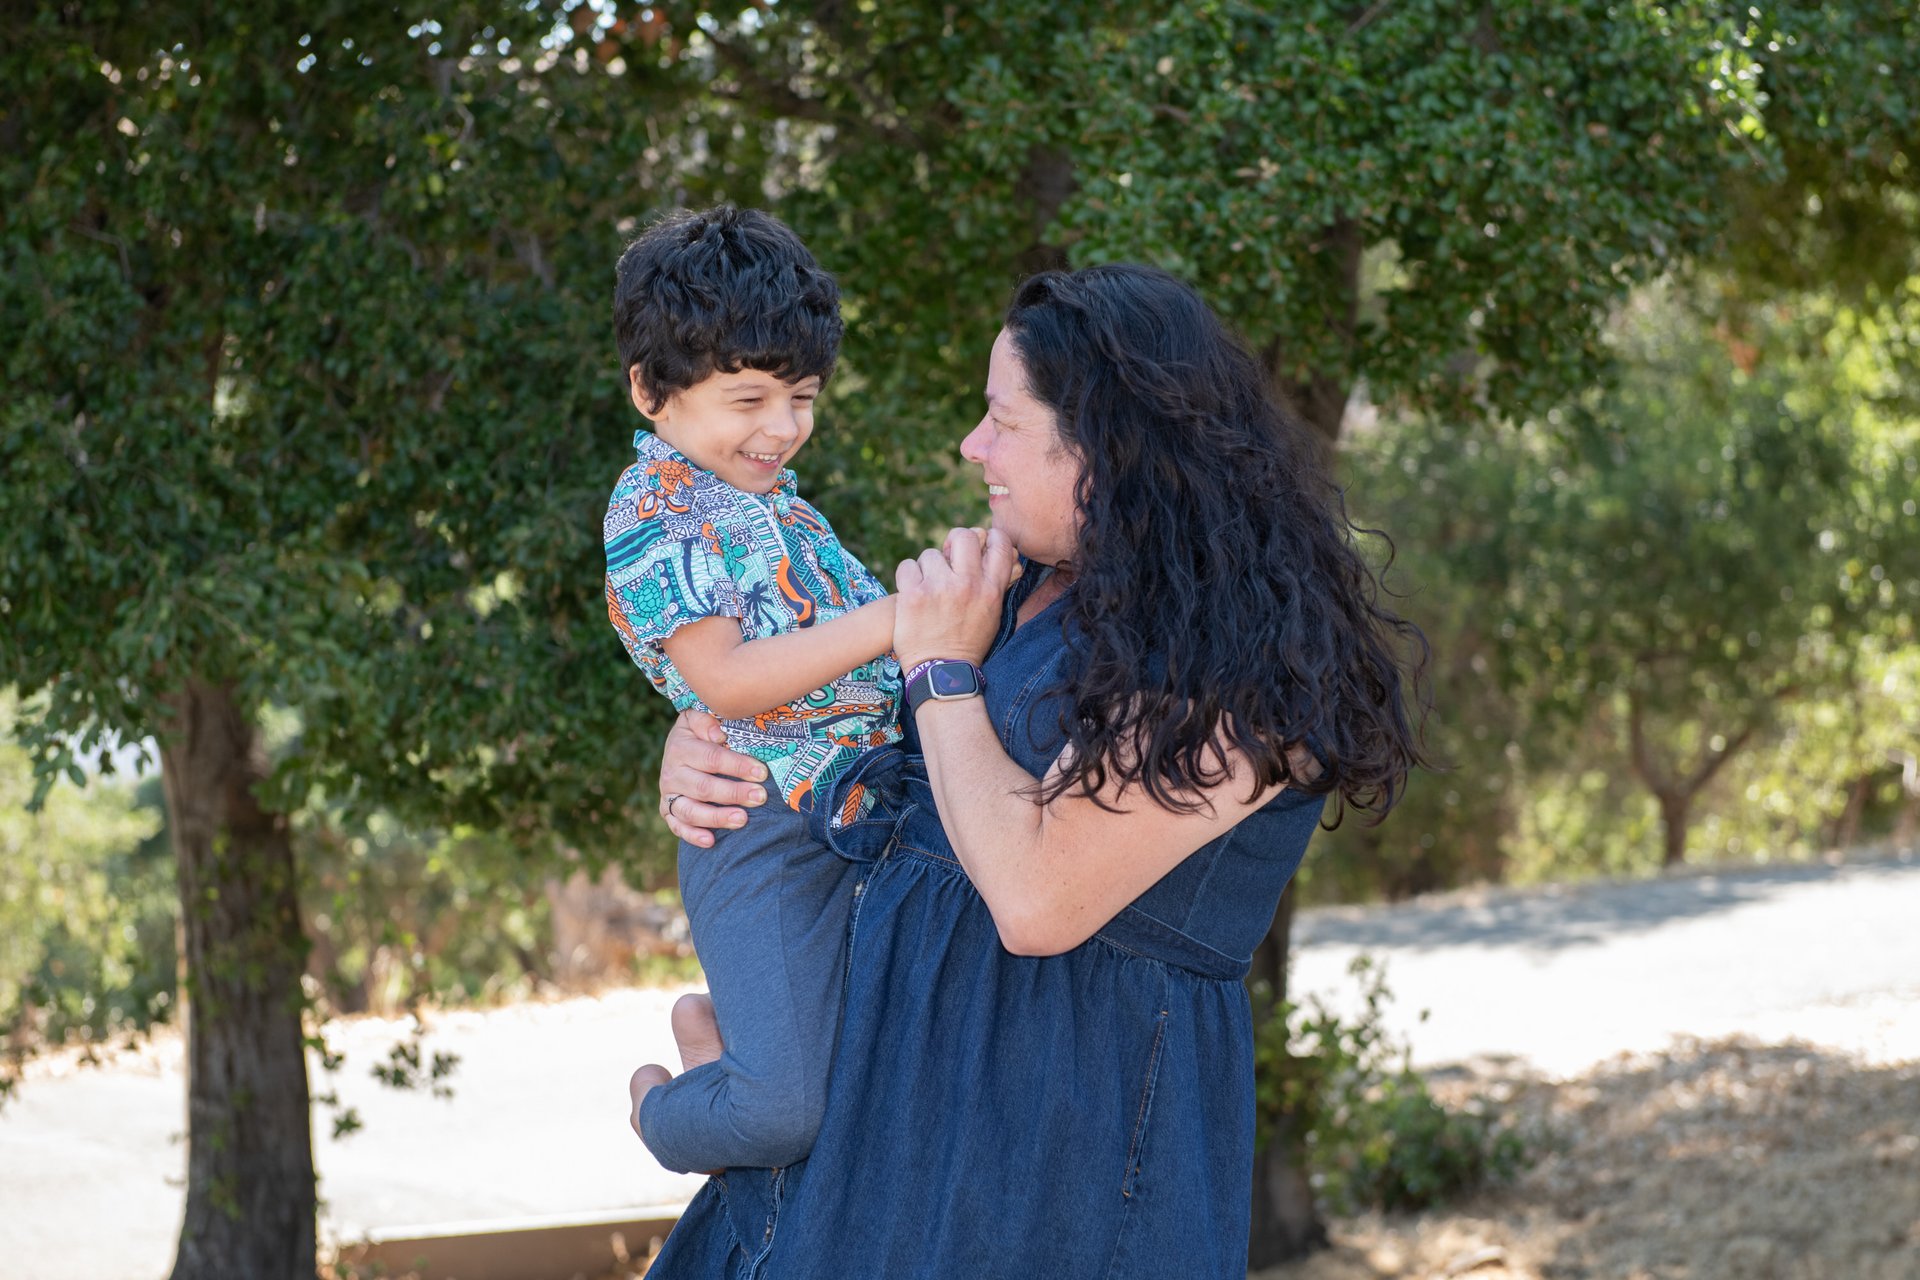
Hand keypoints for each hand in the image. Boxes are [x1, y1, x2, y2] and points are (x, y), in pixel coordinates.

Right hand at [658, 710, 767, 847]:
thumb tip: (719, 734)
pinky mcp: (667, 811)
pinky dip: (692, 836)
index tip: (761, 772)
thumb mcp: (698, 718)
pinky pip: (677, 827)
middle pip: (704, 787)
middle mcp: (671, 773)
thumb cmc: (699, 734)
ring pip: (690, 811)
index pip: (711, 758)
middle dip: (734, 793)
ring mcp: (668, 795)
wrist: (677, 747)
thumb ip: (706, 721)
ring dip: (717, 817)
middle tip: (760, 797)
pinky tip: (711, 841)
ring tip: (742, 819)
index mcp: (680, 748)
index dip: (737, 765)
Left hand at [894, 526, 1020, 669]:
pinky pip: (907, 566)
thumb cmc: (968, 644)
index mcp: (992, 589)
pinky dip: (908, 577)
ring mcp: (939, 588)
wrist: (942, 674)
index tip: (980, 542)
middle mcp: (968, 584)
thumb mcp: (992, 614)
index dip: (989, 537)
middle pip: (962, 536)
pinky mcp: (912, 595)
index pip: (1001, 543)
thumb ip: (993, 583)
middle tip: (948, 558)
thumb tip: (990, 551)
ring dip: (927, 568)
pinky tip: (912, 593)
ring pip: (930, 553)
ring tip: (929, 589)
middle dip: (953, 542)